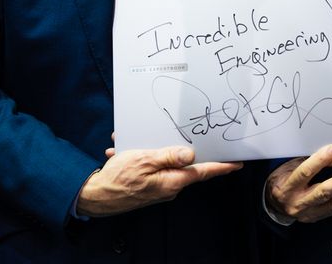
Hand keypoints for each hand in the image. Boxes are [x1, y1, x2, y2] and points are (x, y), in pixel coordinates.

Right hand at [76, 146, 240, 216]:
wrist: (94, 197)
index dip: (221, 166)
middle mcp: (168, 187)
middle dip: (183, 149)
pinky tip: (125, 151)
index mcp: (172, 181)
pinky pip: (150, 169)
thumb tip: (191, 153)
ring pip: (165, 164)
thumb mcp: (143, 160)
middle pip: (186, 166)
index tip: (236, 162)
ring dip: (154, 151)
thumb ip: (168, 156)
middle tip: (188, 135)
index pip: (203, 172)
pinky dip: (140, 158)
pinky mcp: (147, 188)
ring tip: (137, 142)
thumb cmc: (117, 179)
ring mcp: (158, 189)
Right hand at [265, 144, 331, 223]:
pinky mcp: (316, 217)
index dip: (319, 161)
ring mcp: (307, 213)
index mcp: (288, 186)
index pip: (304, 172)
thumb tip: (324, 144)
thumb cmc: (282, 179)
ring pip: (331, 204)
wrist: (275, 203)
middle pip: (321, 192)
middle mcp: (297, 202)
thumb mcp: (288, 167)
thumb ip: (304, 160)